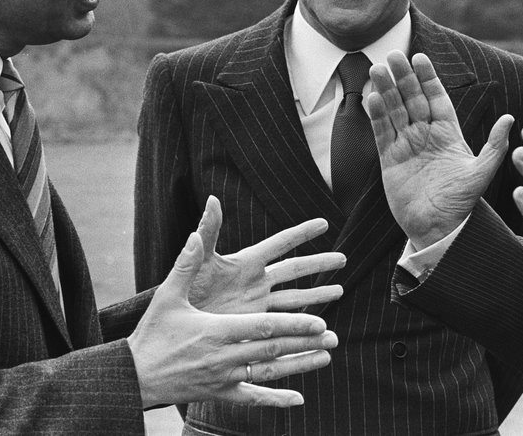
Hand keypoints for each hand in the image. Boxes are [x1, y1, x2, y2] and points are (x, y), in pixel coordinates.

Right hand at [129, 229, 338, 408]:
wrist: (133, 375)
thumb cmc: (152, 332)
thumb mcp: (168, 294)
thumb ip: (186, 263)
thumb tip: (195, 232)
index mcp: (217, 329)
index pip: (264, 326)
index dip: (294, 324)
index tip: (318, 321)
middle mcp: (224, 354)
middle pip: (272, 347)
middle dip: (304, 342)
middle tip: (332, 336)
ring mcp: (223, 376)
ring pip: (269, 371)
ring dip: (299, 365)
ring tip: (327, 358)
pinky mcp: (219, 392)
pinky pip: (252, 397)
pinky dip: (275, 399)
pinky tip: (298, 399)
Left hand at [188, 195, 344, 312]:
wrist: (178, 323)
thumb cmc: (185, 289)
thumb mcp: (200, 260)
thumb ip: (209, 231)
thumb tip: (212, 199)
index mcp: (246, 261)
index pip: (281, 243)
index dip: (302, 233)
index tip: (324, 223)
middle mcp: (257, 280)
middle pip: (295, 269)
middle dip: (320, 264)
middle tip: (344, 259)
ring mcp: (258, 303)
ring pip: (296, 296)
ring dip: (318, 293)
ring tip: (341, 290)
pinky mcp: (257, 324)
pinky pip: (286, 320)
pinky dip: (304, 321)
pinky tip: (320, 324)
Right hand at [366, 50, 512, 249]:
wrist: (439, 229)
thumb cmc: (462, 203)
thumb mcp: (482, 173)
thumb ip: (495, 146)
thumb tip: (510, 119)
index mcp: (448, 133)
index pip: (436, 97)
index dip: (427, 78)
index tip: (419, 57)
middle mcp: (426, 135)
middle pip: (412, 99)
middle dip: (403, 77)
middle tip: (394, 54)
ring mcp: (407, 146)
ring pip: (394, 111)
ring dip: (386, 90)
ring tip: (377, 68)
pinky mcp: (390, 160)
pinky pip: (382, 132)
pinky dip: (377, 115)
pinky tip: (372, 96)